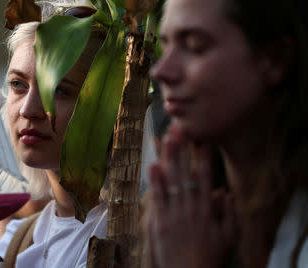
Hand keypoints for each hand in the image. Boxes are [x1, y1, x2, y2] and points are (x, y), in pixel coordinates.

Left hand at [145, 124, 235, 267]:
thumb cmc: (208, 258)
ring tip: (166, 138)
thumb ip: (229, 215)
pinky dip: (155, 182)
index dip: (203, 156)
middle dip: (183, 150)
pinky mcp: (159, 223)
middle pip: (186, 174)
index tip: (202, 138)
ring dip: (169, 158)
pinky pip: (157, 199)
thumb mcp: (227, 238)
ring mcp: (174, 215)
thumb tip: (224, 192)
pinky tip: (153, 166)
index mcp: (207, 210)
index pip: (206, 177)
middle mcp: (191, 208)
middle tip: (180, 128)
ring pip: (172, 182)